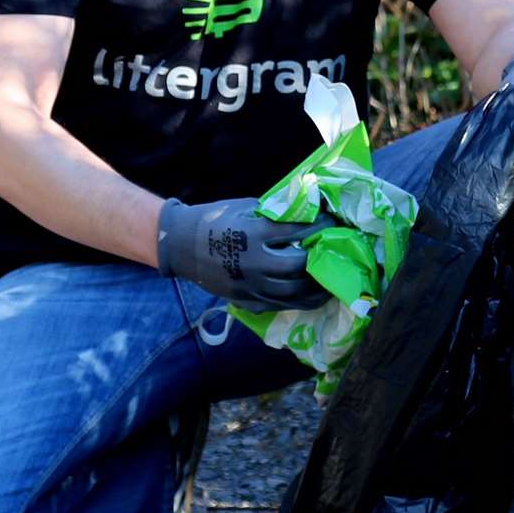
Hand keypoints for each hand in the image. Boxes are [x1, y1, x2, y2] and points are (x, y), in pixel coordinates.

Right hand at [156, 197, 333, 311]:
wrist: (180, 245)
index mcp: (252, 234)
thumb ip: (275, 214)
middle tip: (333, 251)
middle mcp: (252, 263)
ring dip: (315, 287)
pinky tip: (310, 294)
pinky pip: (278, 305)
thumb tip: (308, 210)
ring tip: (329, 279)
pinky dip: (298, 301)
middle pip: (298, 267)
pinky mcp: (245, 300)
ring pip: (292, 293)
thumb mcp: (245, 207)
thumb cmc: (215, 219)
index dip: (319, 226)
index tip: (332, 222)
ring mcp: (249, 285)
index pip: (296, 231)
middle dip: (319, 259)